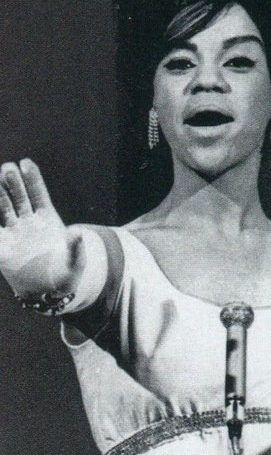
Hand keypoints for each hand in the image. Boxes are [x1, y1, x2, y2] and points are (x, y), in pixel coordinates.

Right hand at [0, 159, 79, 295]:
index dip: (33, 179)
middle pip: (19, 197)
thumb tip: (78, 232)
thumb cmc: (66, 276)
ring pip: (4, 208)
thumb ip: (75, 248)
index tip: (26, 162)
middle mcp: (28, 222)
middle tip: (7, 168)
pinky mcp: (3, 246)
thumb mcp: (75, 263)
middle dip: (13, 183)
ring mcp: (14, 232)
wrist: (49, 292)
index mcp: (47, 220)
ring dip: (0, 194)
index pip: (38, 194)